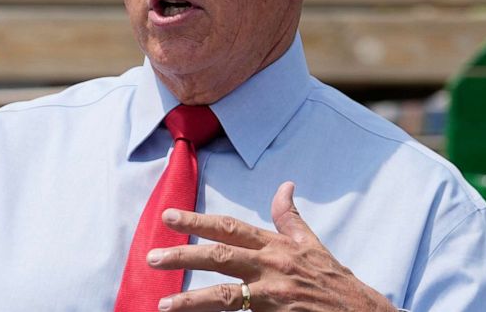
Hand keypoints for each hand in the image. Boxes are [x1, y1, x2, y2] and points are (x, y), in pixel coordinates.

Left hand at [147, 181, 395, 310]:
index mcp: (276, 245)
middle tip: (151, 257)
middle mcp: (273, 266)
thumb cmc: (334, 280)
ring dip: (191, 300)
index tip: (168, 217)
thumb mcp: (312, 244)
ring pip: (226, 296)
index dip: (197, 221)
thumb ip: (290, 218)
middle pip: (220, 257)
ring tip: (162, 304)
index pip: (230, 227)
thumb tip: (284, 185)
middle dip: (183, 256)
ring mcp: (275, 295)